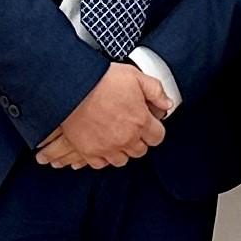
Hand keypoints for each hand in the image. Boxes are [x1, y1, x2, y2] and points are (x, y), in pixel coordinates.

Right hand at [40, 62, 167, 168]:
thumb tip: (167, 103)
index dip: (154, 129)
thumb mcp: (135, 76)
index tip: (147, 123)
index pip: (157, 137)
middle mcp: (126, 138)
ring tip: (116, 137)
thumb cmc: (101, 79)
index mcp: (141, 121)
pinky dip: (103, 157)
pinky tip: (102, 145)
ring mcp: (107, 147)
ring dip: (122, 150)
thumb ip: (156, 91)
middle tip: (130, 127)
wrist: (72, 87)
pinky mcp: (89, 152)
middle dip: (138, 139)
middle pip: (140, 150)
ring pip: (122, 160)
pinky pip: (101, 164)